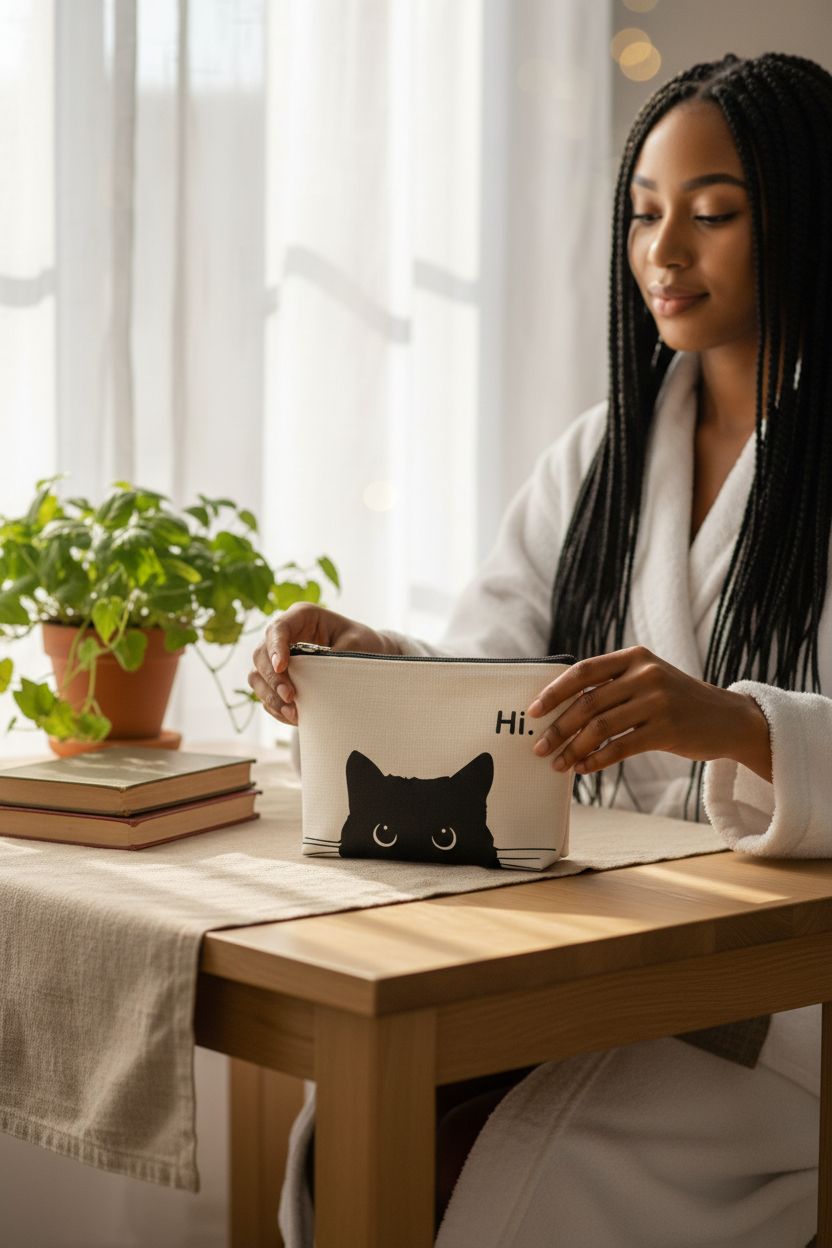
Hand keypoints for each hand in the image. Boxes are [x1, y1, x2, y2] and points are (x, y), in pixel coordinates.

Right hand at [248, 603, 400, 725]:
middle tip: (290, 697)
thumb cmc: (364, 643)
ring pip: (258, 676)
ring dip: (270, 696)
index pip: (278, 629)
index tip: (282, 667)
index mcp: (302, 616)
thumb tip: (319, 676)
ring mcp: (278, 657)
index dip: (275, 648)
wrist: (369, 656)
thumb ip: (337, 656)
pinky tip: (293, 716)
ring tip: (292, 712)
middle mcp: (285, 635)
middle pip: (261, 654)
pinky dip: (275, 707)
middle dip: (273, 678)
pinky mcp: (279, 678)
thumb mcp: (357, 644)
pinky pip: (265, 693)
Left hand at [526, 645, 771, 782]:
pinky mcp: (667, 730)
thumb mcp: (648, 679)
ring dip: (572, 748)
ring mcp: (658, 702)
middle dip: (557, 727)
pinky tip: (582, 768)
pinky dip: (596, 759)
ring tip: (557, 764)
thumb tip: (560, 708)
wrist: (728, 718)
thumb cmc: (676, 700)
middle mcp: (645, 675)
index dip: (554, 691)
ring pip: (600, 727)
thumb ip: (612, 685)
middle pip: (588, 702)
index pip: (583, 671)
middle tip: (539, 747)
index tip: (532, 711)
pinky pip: (620, 747)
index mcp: (634, 658)